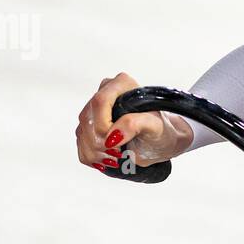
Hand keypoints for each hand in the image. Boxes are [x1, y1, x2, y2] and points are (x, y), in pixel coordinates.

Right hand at [75, 72, 193, 171]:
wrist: (162, 142)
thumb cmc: (162, 131)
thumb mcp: (156, 126)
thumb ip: (136, 124)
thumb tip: (113, 135)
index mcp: (122, 84)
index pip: (100, 101)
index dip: (104, 125)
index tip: (117, 142)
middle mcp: (105, 93)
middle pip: (87, 119)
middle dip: (101, 142)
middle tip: (120, 153)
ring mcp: (95, 110)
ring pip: (82, 133)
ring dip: (97, 152)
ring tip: (117, 157)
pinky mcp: (90, 127)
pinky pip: (80, 144)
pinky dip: (92, 157)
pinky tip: (108, 158)